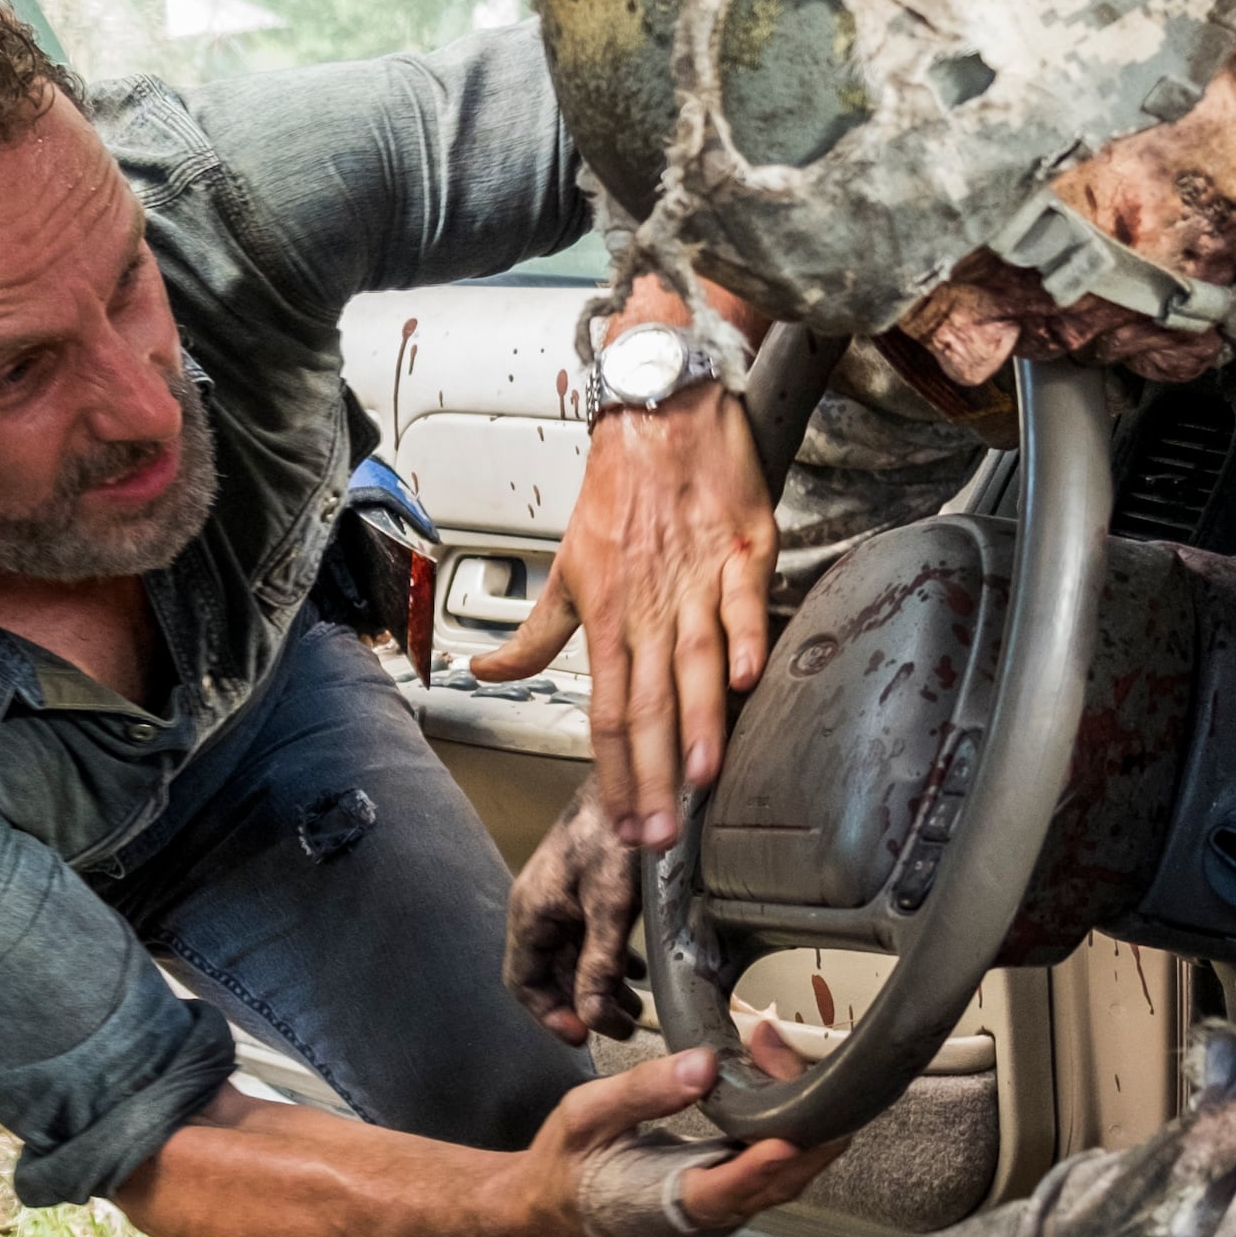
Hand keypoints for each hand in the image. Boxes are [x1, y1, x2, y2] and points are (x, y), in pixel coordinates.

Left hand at [472, 281, 774, 849]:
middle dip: (651, 776)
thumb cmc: (620, 486)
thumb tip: (486, 674)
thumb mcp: (567, 564)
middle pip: (645, 704)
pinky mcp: (742, 550)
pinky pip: (742, 603)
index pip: (603, 711)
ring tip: (699, 778)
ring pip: (695, 663)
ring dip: (697, 723)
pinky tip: (749, 679)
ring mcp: (696, 578)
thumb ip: (535, 632)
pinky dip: (745, 639)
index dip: (612, 773)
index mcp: (606, 614)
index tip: (627, 826)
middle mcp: (648, 605)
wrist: (659, 403)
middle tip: (661, 833)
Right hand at [506, 777, 642, 1044]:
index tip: (582, 1035)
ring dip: (599, 984)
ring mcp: (562, 897)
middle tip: (620, 1026)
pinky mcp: (586, 887)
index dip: (548, 1014)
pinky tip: (636, 970)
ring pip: (574, 956)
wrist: (637, 773)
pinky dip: (609, 959)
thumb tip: (591, 1016)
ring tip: (633, 1007)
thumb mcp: (610, 905)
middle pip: (552, 973)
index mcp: (530, 911)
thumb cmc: (616, 830)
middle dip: (583, 1003)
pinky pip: (589, 935)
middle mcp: (539, 907)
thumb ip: (599, 963)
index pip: (522, 982)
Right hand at [526, 1020, 838, 1236]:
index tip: (786, 1137)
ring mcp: (731, 1205)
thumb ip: (641, 1092)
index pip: (727, 1192)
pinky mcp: (736, 1189)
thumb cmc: (571, 1167)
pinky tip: (770, 1069)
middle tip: (772, 1044)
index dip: (759, 1166)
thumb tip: (703, 1063)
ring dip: (797, 1108)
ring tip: (771, 1046)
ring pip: (790, 1166)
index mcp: (669, 1206)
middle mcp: (713, 1214)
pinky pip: (778, 1157)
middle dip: (792, 1111)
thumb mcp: (586, 1117)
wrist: (563, 1210)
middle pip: (781, 1175)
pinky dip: (786, 1113)